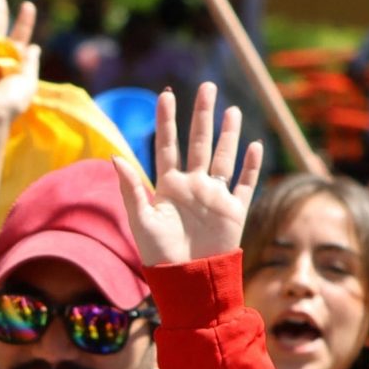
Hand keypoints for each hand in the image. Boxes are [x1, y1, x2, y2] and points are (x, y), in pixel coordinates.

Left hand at [116, 81, 260, 266]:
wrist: (188, 281)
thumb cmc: (160, 255)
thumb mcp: (141, 221)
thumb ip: (130, 189)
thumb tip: (114, 157)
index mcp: (168, 185)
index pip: (168, 145)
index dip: (167, 120)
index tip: (166, 94)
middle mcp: (193, 185)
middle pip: (199, 142)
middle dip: (203, 115)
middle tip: (207, 87)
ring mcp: (214, 196)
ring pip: (223, 157)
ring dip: (228, 134)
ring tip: (231, 110)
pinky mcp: (234, 211)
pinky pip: (245, 184)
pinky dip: (252, 166)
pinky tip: (255, 146)